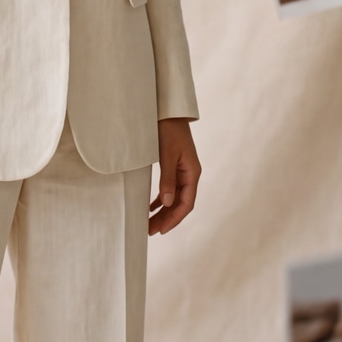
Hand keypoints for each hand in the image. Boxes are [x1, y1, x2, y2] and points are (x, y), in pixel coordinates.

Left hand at [149, 117, 199, 235]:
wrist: (168, 110)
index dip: (174, 218)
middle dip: (166, 218)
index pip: (186, 203)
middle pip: (180, 203)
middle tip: (150, 231)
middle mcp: (190, 174)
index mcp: (192, 172)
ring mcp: (183, 170)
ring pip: (174, 197)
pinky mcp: (175, 166)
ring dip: (163, 210)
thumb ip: (167, 179)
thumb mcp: (166, 155)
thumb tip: (166, 204)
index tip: (161, 229)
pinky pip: (170, 188)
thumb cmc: (168, 130)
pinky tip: (151, 206)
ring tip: (149, 223)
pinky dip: (161, 198)